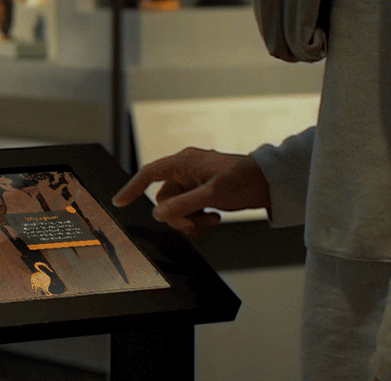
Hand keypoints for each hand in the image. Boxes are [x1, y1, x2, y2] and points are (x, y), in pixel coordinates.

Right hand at [112, 147, 271, 239]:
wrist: (271, 182)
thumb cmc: (244, 180)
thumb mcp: (212, 194)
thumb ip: (183, 205)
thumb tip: (158, 215)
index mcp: (184, 162)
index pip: (149, 174)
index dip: (132, 188)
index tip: (119, 203)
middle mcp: (186, 170)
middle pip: (165, 199)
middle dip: (178, 217)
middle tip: (196, 228)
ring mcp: (195, 182)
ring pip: (178, 208)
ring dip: (191, 220)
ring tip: (211, 223)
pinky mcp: (205, 192)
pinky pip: (190, 209)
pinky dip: (199, 219)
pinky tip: (215, 220)